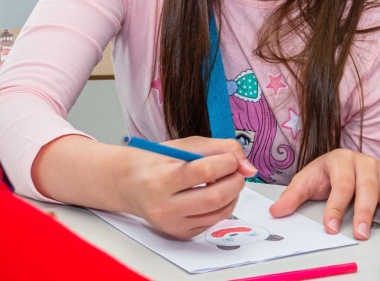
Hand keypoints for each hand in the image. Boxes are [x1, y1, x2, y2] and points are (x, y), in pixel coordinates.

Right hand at [117, 136, 256, 239]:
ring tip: (227, 181)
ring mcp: (173, 224)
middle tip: (237, 171)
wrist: (130, 184)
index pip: (205, 171)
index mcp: (162, 178)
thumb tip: (249, 168)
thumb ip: (221, 148)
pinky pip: (214, 222)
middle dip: (236, 181)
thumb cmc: (158, 161)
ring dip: (233, 194)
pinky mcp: (181, 234)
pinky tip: (214, 194)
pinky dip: (222, 206)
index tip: (231, 158)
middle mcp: (165, 206)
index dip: (227, 162)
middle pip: (216, 197)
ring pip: (220, 212)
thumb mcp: (185, 145)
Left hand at [268, 148, 379, 239]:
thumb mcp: (307, 180)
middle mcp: (364, 163)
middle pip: (366, 187)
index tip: (330, 227)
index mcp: (341, 160)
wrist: (344, 160)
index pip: (340, 185)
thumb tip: (277, 210)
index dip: (335, 207)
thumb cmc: (328, 172)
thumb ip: (293, 195)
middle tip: (360, 232)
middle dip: (363, 211)